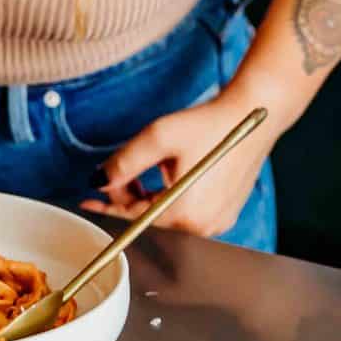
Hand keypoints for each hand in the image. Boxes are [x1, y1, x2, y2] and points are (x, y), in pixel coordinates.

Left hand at [81, 89, 273, 239]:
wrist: (253, 115)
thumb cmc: (209, 124)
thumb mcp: (158, 137)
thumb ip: (124, 162)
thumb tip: (99, 180)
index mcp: (185, 212)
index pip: (133, 216)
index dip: (107, 207)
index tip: (88, 203)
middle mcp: (203, 225)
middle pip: (151, 217)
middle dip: (130, 197)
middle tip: (119, 173)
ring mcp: (217, 221)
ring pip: (168, 215)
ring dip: (151, 195)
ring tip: (150, 167)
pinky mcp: (225, 213)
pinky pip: (188, 212)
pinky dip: (172, 197)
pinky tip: (170, 173)